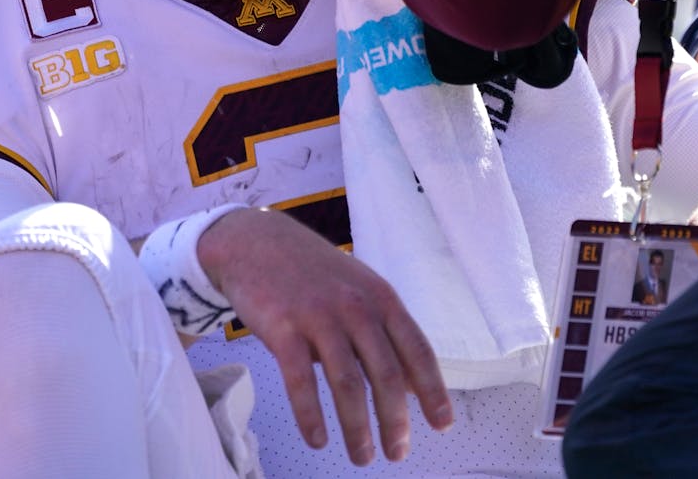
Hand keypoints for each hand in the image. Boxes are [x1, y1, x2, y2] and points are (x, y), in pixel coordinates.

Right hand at [198, 207, 453, 465]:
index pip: (417, 350)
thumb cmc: (312, 274)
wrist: (254, 242)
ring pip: (347, 384)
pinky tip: (316, 440)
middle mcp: (355, 307)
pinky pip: (300, 381)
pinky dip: (311, 416)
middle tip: (397, 452)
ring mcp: (318, 316)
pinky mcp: (282, 328)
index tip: (442, 425)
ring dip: (357, 428)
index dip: (433, 391)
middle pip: (386, 374)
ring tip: (361, 456)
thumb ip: (385, 333)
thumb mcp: (359, 290)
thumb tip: (416, 387)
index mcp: (381, 298)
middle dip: (395, 421)